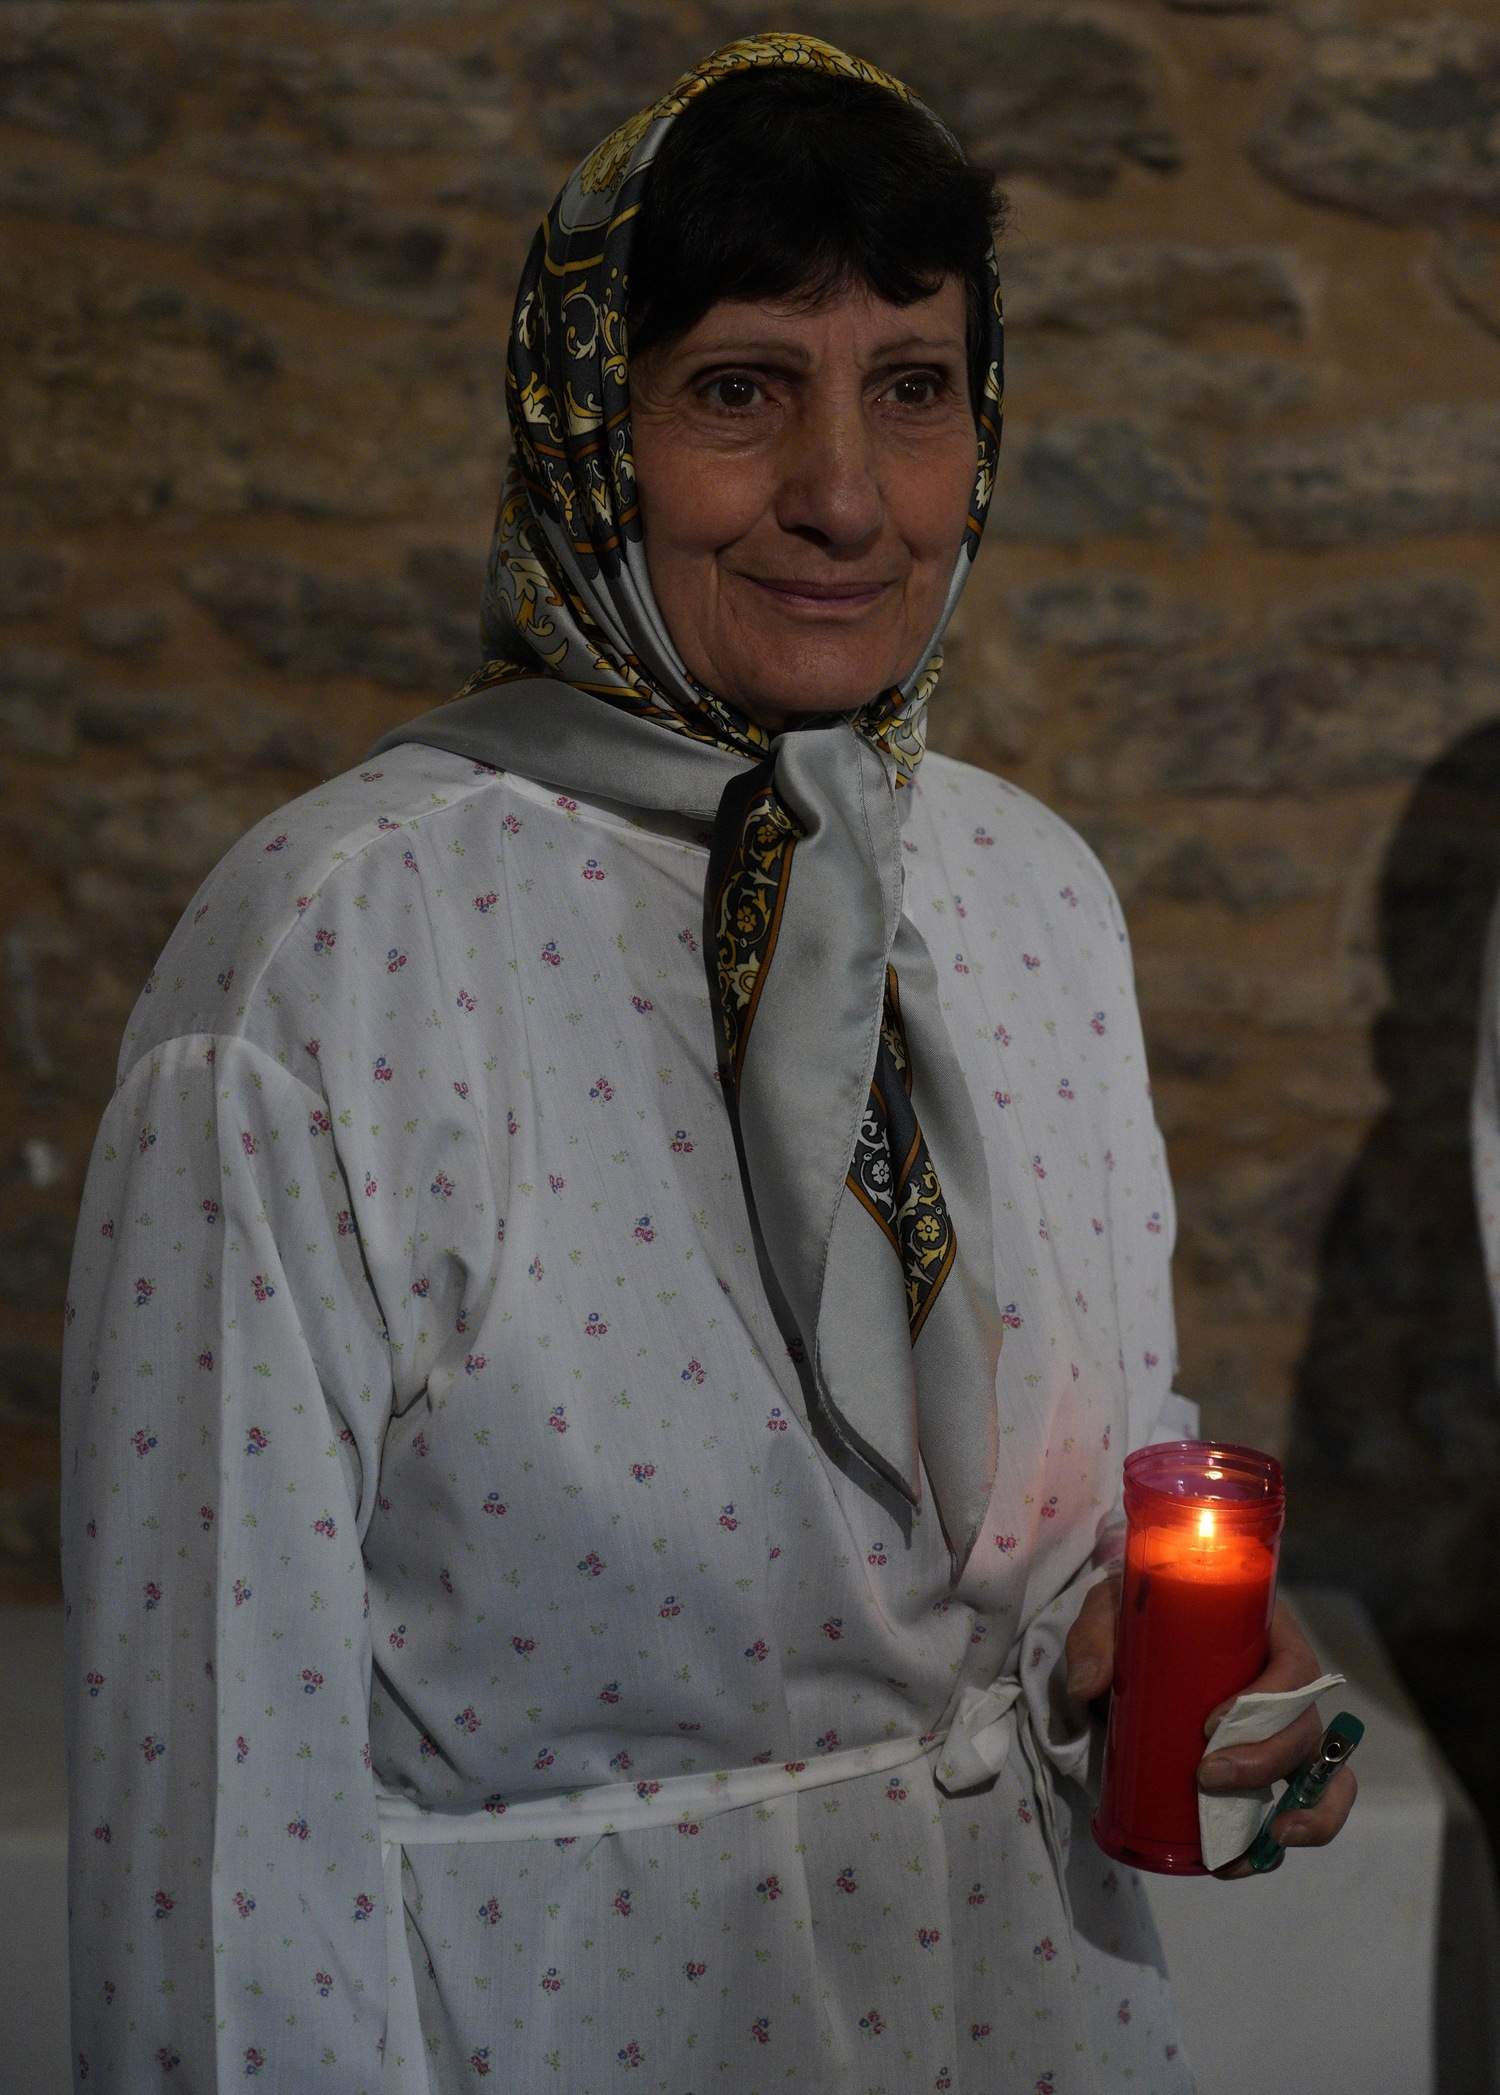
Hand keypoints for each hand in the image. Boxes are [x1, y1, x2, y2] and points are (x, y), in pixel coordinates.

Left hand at [1063, 1579, 1357, 1879]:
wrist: (1128, 1648)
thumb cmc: (1136, 1619)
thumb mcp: (1112, 1609)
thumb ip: (1094, 1638)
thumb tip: (1086, 1687)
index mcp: (1263, 1635)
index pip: (1295, 1664)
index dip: (1269, 1698)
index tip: (1211, 1724)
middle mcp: (1285, 1685)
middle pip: (1305, 1726)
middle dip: (1265, 1761)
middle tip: (1206, 1777)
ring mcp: (1281, 1730)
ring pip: (1321, 1772)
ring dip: (1308, 1812)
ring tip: (1265, 1840)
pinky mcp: (1266, 1767)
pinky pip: (1304, 1803)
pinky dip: (1291, 1834)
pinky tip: (1245, 1859)